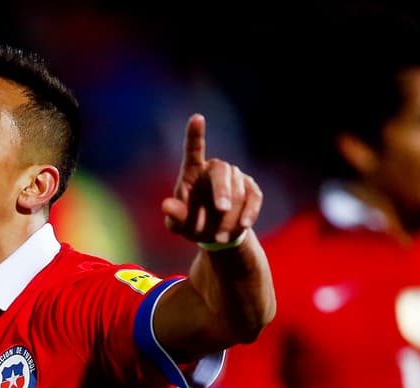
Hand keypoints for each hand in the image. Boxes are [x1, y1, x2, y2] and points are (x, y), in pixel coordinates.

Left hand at [161, 114, 262, 245]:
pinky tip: (244, 225)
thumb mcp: (180, 225)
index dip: (195, 134)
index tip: (197, 118)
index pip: (193, 150)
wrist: (217, 235)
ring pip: (238, 190)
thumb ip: (174, 216)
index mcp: (192, 172)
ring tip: (220, 237)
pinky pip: (254, 197)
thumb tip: (166, 205)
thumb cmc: (193, 224)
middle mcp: (214, 170)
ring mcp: (235, 177)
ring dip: (231, 214)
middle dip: (223, 190)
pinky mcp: (251, 189)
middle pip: (221, 170)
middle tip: (221, 209)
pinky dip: (250, 212)